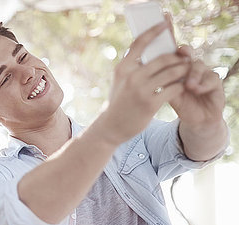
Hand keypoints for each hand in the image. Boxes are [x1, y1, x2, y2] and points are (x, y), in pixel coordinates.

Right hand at [100, 22, 188, 143]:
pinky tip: (181, 87)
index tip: (166, 23)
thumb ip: (133, 65)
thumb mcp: (120, 81)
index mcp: (123, 68)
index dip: (154, 31)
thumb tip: (150, 48)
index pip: (140, 43)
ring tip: (187, 71)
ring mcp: (141, 90)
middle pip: (164, 58)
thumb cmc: (119, 101)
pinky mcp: (150, 103)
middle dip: (178, 57)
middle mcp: (132, 77)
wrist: (111, 126)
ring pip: (172, 73)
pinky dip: (180, 86)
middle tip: (186, 58)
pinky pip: (174, 89)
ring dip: (183, 71)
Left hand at [168, 46, 224, 127]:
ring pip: (199, 66)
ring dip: (193, 74)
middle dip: (186, 55)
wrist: (197, 119)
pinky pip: (211, 78)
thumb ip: (165, 86)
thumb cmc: (182, 105)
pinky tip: (198, 89)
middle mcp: (192, 68)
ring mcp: (205, 73)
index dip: (175, 51)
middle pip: (189, 56)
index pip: (177, 55)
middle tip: (182, 57)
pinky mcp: (215, 82)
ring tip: (189, 85)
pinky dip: (203, 84)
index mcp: (179, 69)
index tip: (170, 51)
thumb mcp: (171, 96)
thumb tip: (152, 77)